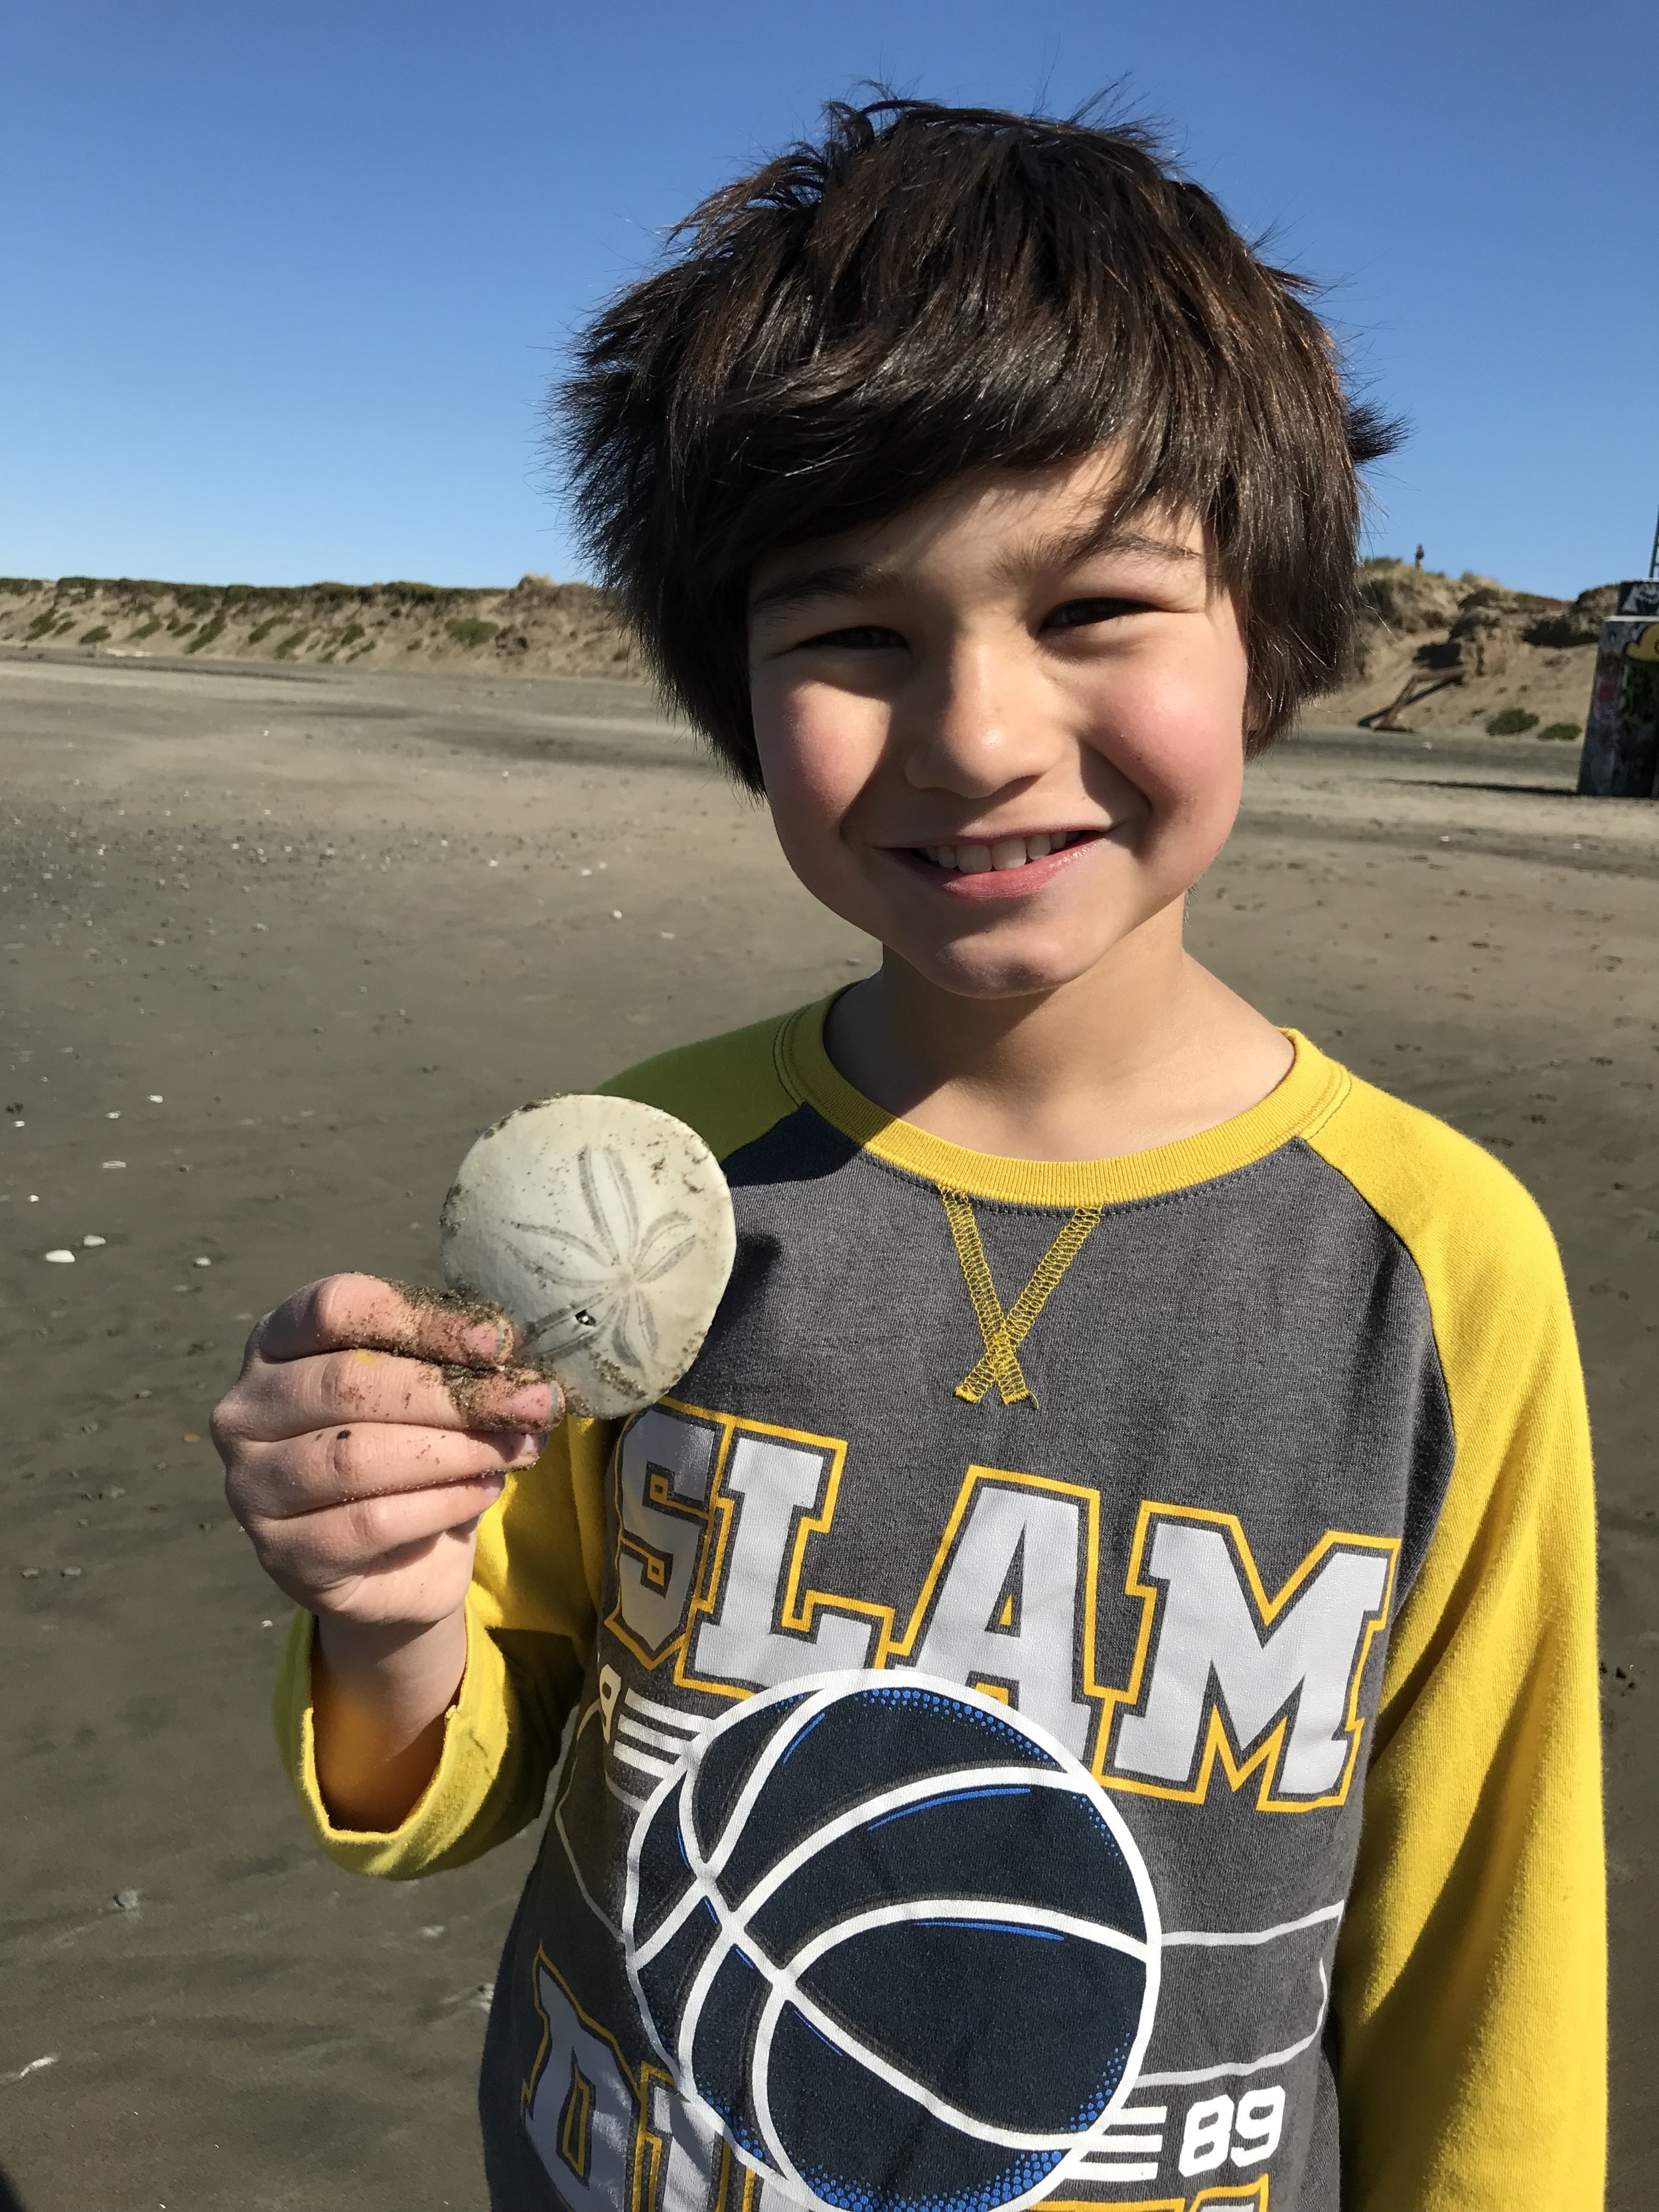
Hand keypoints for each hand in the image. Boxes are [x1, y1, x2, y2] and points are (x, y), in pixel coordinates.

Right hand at [213, 1273, 560, 1632]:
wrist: (395, 1561)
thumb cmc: (408, 1447)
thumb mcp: (427, 1390)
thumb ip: (451, 1361)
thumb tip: (510, 1352)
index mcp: (275, 1342)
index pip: (335, 1308)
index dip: (421, 1320)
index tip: (498, 1340)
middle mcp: (246, 1409)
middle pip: (350, 1383)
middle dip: (456, 1393)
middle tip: (533, 1402)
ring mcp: (253, 1486)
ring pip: (358, 1456)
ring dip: (457, 1450)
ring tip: (520, 1448)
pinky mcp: (282, 1554)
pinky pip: (370, 1521)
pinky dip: (442, 1503)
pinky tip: (485, 1490)